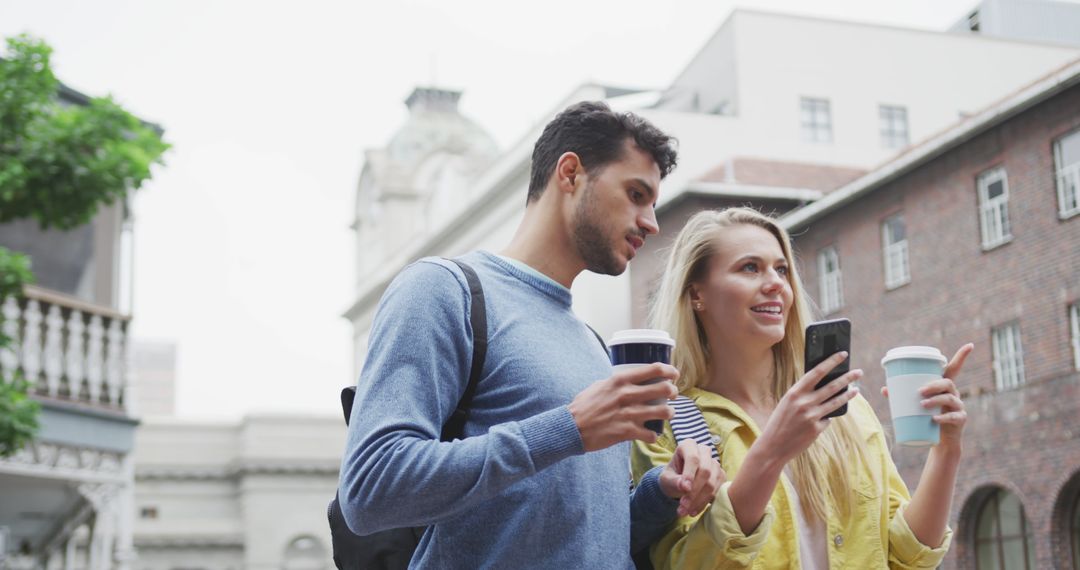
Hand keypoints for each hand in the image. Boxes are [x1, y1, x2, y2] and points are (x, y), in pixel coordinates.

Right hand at [568, 363, 677, 451]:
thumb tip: (631, 380)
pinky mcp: (627, 432)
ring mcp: (628, 414)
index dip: (670, 371)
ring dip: (669, 413)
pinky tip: (651, 435)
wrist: (571, 427)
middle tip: (673, 395)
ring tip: (667, 414)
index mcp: (620, 380)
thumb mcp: (599, 385)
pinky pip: (651, 434)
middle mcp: (627, 395)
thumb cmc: (584, 406)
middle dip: (674, 392)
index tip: (674, 374)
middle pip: (664, 389)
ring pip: (664, 412)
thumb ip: (617, 382)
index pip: (654, 369)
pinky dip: (654, 436)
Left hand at [659, 439, 725, 516]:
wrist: (679, 485)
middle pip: (705, 471)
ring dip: (698, 500)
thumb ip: (674, 481)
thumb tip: (684, 486)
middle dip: (694, 491)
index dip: (690, 474)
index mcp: (688, 445)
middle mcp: (704, 451)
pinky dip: (704, 503)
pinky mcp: (721, 476)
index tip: (684, 489)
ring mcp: (715, 463)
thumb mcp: (666, 479)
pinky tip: (693, 510)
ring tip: (684, 511)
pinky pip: (716, 491)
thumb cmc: (671, 477)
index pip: (693, 458)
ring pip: (712, 483)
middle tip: (682, 506)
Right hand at [757, 351, 861, 465]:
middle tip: (858, 372)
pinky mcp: (816, 429)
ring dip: (848, 394)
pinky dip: (827, 416)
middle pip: (832, 386)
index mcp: (794, 392)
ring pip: (836, 402)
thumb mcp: (787, 403)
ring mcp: (812, 416)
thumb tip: (824, 386)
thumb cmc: (779, 422)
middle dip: (847, 378)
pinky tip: (823, 418)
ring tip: (857, 389)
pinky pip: (828, 419)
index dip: (831, 362)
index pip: (817, 372)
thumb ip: (803, 394)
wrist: (773, 446)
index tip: (842, 355)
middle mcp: (804, 403)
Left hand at [882, 344, 972, 450]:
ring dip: (935, 400)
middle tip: (919, 391)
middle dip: (934, 385)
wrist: (939, 441)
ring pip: (950, 399)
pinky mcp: (960, 420)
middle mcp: (954, 394)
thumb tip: (885, 389)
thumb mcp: (916, 405)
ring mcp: (958, 407)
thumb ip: (902, 396)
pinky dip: (942, 418)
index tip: (970, 344)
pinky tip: (934, 419)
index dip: (962, 356)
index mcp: (944, 386)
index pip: (954, 368)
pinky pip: (953, 417)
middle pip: (948, 383)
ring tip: (922, 404)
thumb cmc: (927, 417)